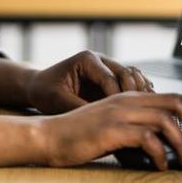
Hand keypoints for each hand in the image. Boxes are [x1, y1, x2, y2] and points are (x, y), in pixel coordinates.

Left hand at [26, 50, 153, 114]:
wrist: (38, 85)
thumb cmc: (45, 91)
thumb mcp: (58, 100)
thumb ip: (79, 108)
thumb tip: (100, 123)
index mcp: (87, 59)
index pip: (110, 78)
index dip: (116, 100)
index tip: (119, 120)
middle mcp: (101, 59)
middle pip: (127, 74)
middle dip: (132, 96)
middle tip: (135, 117)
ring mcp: (108, 67)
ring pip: (134, 77)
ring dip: (139, 94)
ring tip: (142, 115)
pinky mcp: (112, 78)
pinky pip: (132, 83)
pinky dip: (138, 95)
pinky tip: (142, 112)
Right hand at [37, 92, 181, 169]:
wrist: (48, 136)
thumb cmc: (79, 135)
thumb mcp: (112, 125)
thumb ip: (136, 126)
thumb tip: (165, 142)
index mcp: (130, 96)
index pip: (173, 97)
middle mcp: (128, 100)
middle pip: (176, 104)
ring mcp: (120, 113)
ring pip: (166, 121)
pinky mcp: (111, 129)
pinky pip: (147, 137)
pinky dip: (160, 153)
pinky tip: (161, 165)